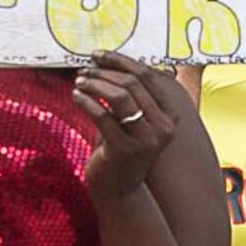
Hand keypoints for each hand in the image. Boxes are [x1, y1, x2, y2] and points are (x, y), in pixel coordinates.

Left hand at [76, 51, 184, 201]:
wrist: (119, 190)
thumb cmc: (123, 150)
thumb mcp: (134, 122)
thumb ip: (131, 96)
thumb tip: (109, 62)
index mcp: (170, 116)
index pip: (148, 77)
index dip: (121, 61)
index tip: (99, 55)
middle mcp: (163, 128)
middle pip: (134, 84)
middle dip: (105, 73)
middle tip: (84, 70)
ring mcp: (145, 140)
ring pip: (120, 97)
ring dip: (95, 85)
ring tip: (79, 82)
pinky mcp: (124, 150)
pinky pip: (102, 116)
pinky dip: (86, 102)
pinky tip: (75, 97)